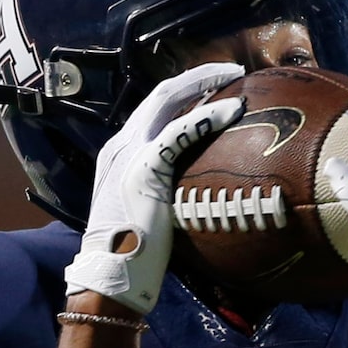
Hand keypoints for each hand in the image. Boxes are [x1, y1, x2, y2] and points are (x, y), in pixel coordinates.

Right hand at [65, 64, 244, 313]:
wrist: (111, 275)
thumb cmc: (135, 255)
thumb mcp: (150, 213)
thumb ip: (167, 194)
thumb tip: (197, 198)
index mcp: (122, 154)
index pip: (155, 110)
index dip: (185, 93)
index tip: (214, 88)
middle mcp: (122, 145)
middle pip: (161, 94)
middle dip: (197, 77)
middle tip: (231, 71)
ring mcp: (130, 153)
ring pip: (169, 101)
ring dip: (204, 85)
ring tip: (235, 78)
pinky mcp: (145, 168)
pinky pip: (180, 132)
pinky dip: (208, 116)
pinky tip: (232, 109)